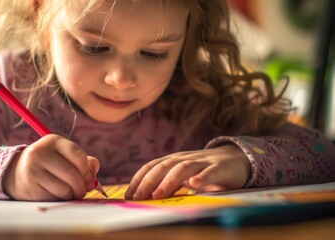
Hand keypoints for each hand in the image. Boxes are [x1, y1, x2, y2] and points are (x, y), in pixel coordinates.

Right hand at [2, 134, 98, 200]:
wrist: (17, 173)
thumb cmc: (50, 164)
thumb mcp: (65, 156)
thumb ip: (85, 162)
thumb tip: (94, 178)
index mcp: (53, 141)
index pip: (78, 155)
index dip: (87, 171)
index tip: (88, 179)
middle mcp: (40, 153)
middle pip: (72, 174)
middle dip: (82, 187)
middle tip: (83, 191)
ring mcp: (33, 170)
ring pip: (65, 189)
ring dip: (72, 194)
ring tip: (69, 192)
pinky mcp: (30, 187)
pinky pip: (55, 198)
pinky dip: (61, 199)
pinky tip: (56, 194)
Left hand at [124, 144, 250, 199]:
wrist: (234, 159)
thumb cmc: (203, 171)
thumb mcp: (182, 177)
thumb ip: (166, 184)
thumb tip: (143, 197)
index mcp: (173, 161)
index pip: (151, 167)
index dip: (139, 179)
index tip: (128, 195)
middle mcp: (184, 159)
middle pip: (163, 167)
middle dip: (148, 182)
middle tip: (138, 197)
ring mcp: (202, 162)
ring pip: (183, 168)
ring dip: (169, 181)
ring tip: (158, 193)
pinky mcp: (219, 168)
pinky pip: (210, 172)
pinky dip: (202, 177)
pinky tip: (194, 185)